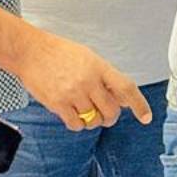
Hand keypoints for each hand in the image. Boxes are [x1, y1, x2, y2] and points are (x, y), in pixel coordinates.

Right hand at [13, 28, 151, 130]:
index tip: (146, 117)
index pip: (126, 88)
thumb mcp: (88, 57)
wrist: (30, 52)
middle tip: (106, 114)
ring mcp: (73, 94)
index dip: (139, 105)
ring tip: (85, 110)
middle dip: (111, 116)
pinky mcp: (58, 104)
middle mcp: (88, 81)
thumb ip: (105, 77)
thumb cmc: (59, 52)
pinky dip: (78, 124)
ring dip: (93, 120)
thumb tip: (122, 98)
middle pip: (111, 111)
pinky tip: (74, 114)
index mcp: (99, 67)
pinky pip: (76, 124)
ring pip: (94, 120)